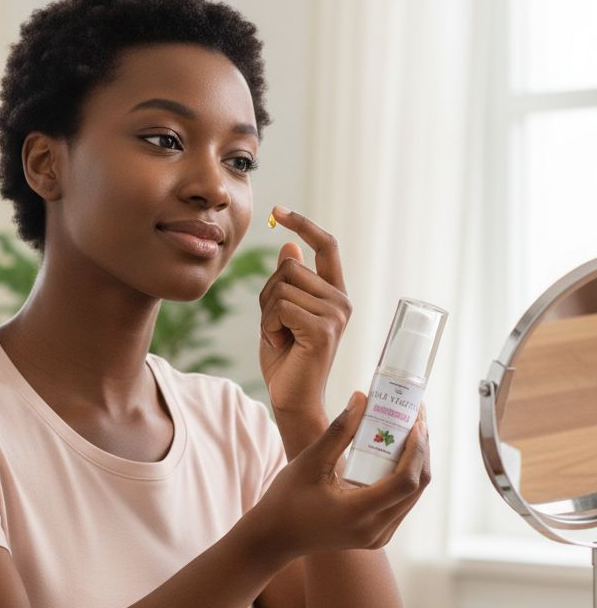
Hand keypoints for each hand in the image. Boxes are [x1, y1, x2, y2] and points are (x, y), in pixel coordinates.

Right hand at [250, 392, 429, 562]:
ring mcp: (379, 536)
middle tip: (417, 417)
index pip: (404, 482)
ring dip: (416, 462)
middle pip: (416, 488)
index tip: (416, 421)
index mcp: (356, 513)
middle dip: (422, 450)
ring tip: (411, 430)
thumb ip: (338, 432)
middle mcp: (374, 530)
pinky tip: (400, 453)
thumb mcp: (308, 462)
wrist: (277, 536)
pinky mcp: (378, 535)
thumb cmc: (286, 499)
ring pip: (413, 496)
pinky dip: (406, 477)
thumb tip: (362, 399)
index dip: (416, 451)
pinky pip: (403, 503)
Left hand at [259, 207, 351, 417]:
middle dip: (268, 294)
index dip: (303, 224)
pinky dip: (269, 325)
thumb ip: (287, 283)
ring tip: (281, 337)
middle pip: (290, 267)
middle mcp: (341, 300)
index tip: (279, 210)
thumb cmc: (285, 359)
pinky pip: (281, 307)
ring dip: (267, 313)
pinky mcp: (324, 329)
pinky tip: (281, 344)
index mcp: (334, 293)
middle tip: (275, 326)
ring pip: (282, 286)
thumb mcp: (280, 314)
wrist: (291, 397)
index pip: (326, 246)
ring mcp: (335, 314)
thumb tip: (289, 247)